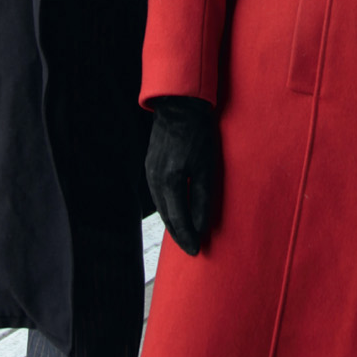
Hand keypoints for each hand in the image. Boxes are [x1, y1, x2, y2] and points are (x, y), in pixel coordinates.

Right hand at [146, 96, 220, 254]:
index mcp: (170, 181)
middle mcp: (155, 180)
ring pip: (161, 206)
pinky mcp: (150, 164)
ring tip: (184, 233)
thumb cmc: (198, 133)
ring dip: (172, 221)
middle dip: (179, 234)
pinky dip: (167, 206)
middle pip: (167, 217)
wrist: (180, 104)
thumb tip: (202, 226)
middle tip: (191, 247)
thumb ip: (203, 198)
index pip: (179, 220)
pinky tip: (175, 208)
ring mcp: (150, 171)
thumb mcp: (207, 166)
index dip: (188, 238)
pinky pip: (158, 194)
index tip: (196, 251)